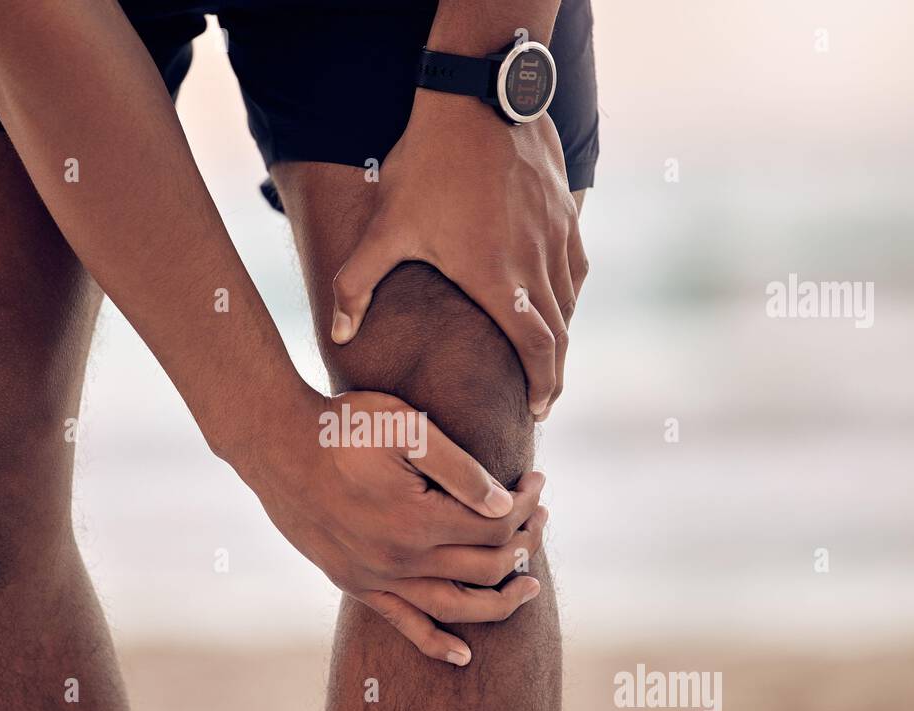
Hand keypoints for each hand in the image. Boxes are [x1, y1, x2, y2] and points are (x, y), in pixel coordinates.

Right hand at [240, 389, 547, 665]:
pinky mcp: (355, 584)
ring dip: (500, 601)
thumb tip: (506, 505)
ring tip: (530, 588)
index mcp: (418, 519)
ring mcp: (376, 578)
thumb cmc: (342, 426)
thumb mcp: (405, 427)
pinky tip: (463, 655)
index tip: (537, 481)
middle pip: (485, 566)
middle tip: (541, 519)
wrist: (275, 444)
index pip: (496, 525)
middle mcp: (400, 559)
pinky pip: (404, 625)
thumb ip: (460, 468)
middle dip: (524, 543)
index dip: (526, 504)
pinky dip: (436, 644)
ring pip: (455, 607)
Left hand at [330, 93, 588, 420]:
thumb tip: (338, 336)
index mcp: (500, 279)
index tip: (537, 411)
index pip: (536, 349)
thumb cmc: (427, 166)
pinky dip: (568, 293)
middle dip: (553, 374)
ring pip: (570, 300)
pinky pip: (576, 263)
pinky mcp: (565, 209)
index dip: (541, 386)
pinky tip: (555, 298)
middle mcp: (539, 262)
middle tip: (543, 400)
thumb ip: (357, 286)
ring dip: (561, 334)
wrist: (475, 96)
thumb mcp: (385, 229)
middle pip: (560, 334)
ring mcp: (558, 233)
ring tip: (546, 357)